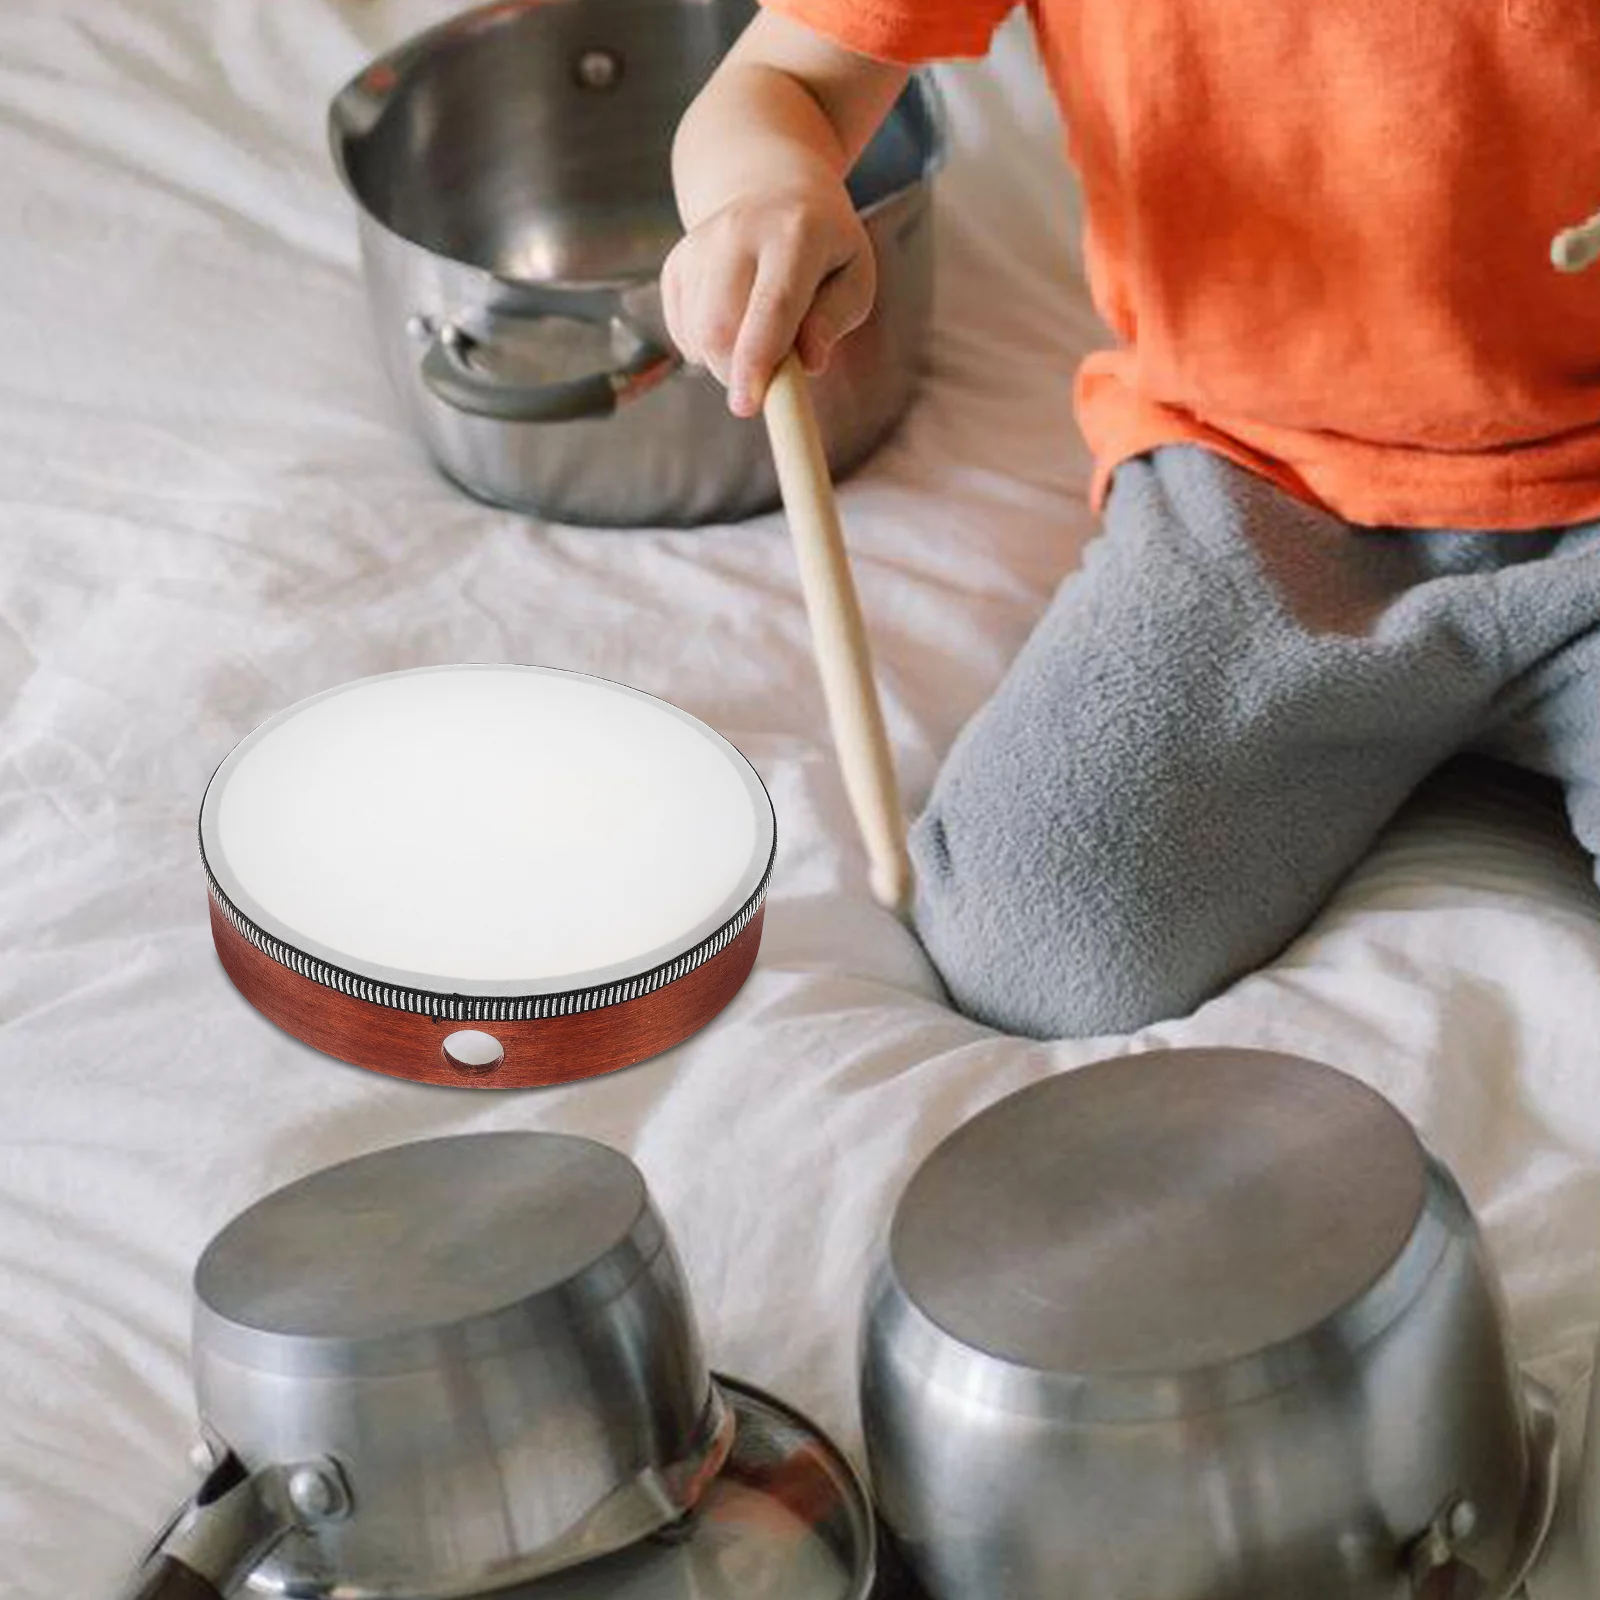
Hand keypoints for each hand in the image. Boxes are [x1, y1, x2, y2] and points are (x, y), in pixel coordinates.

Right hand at [662, 183, 874, 416]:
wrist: (771, 188)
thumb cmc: (824, 246)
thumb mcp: (854, 274)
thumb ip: (836, 318)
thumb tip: (808, 363)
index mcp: (795, 234)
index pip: (773, 306)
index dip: (757, 360)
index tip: (747, 406)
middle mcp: (739, 232)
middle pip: (720, 327)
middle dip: (739, 374)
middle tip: (771, 376)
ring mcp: (699, 245)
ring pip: (698, 336)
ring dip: (726, 361)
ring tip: (759, 335)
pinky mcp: (676, 264)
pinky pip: (683, 333)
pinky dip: (707, 347)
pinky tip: (734, 320)